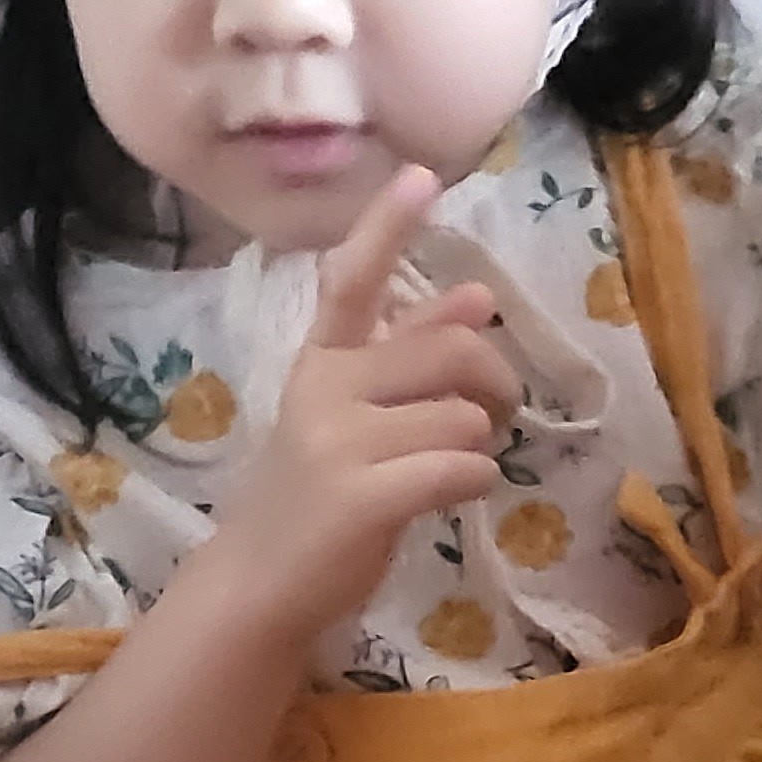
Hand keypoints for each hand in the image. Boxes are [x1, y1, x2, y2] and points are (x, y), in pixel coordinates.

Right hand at [203, 166, 517, 646]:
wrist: (260, 586)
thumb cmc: (314, 499)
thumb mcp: (352, 416)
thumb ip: (407, 356)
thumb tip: (475, 297)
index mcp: (320, 362)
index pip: (353, 280)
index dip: (389, 226)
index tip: (424, 176)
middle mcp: (324, 389)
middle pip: (447, 352)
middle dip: (492, 379)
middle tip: (501, 408)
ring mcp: (338, 442)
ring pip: (462, 418)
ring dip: (476, 446)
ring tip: (445, 471)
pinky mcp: (362, 496)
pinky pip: (460, 467)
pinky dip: (475, 482)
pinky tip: (456, 495)